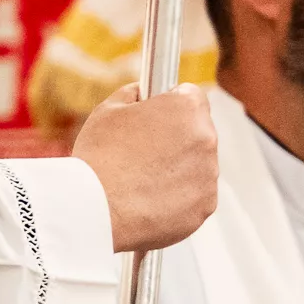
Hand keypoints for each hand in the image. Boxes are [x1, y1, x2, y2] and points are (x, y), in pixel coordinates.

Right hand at [72, 82, 218, 252]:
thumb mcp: (108, 110)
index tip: (157, 116)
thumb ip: (134, 94)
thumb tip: (141, 94)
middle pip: (197, 131)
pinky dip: (178, 197)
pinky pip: (195, 196)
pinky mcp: (205, 206)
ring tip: (142, 178)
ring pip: (197, 165)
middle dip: (175, 137)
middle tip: (142, 150)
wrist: (95, 209)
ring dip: (178, 167)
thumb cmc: (99, 158)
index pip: (191, 95)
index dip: (170, 104)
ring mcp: (208, 175)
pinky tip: (150, 198)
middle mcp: (206, 139)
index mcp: (186, 108)